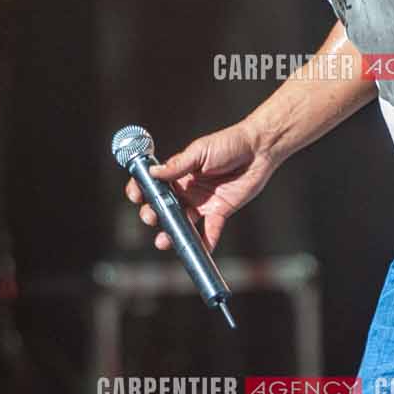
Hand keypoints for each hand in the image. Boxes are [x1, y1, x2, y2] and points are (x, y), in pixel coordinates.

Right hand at [125, 121, 273, 250]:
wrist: (258, 150)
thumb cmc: (228, 143)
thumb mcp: (200, 151)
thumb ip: (178, 165)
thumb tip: (153, 173)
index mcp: (179, 174)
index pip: (153, 185)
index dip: (141, 191)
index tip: (135, 196)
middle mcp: (187, 191)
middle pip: (164, 208)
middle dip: (153, 215)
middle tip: (151, 218)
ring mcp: (202, 203)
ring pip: (183, 223)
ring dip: (173, 233)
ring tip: (164, 241)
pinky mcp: (220, 211)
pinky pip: (210, 231)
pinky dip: (205, 242)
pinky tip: (200, 249)